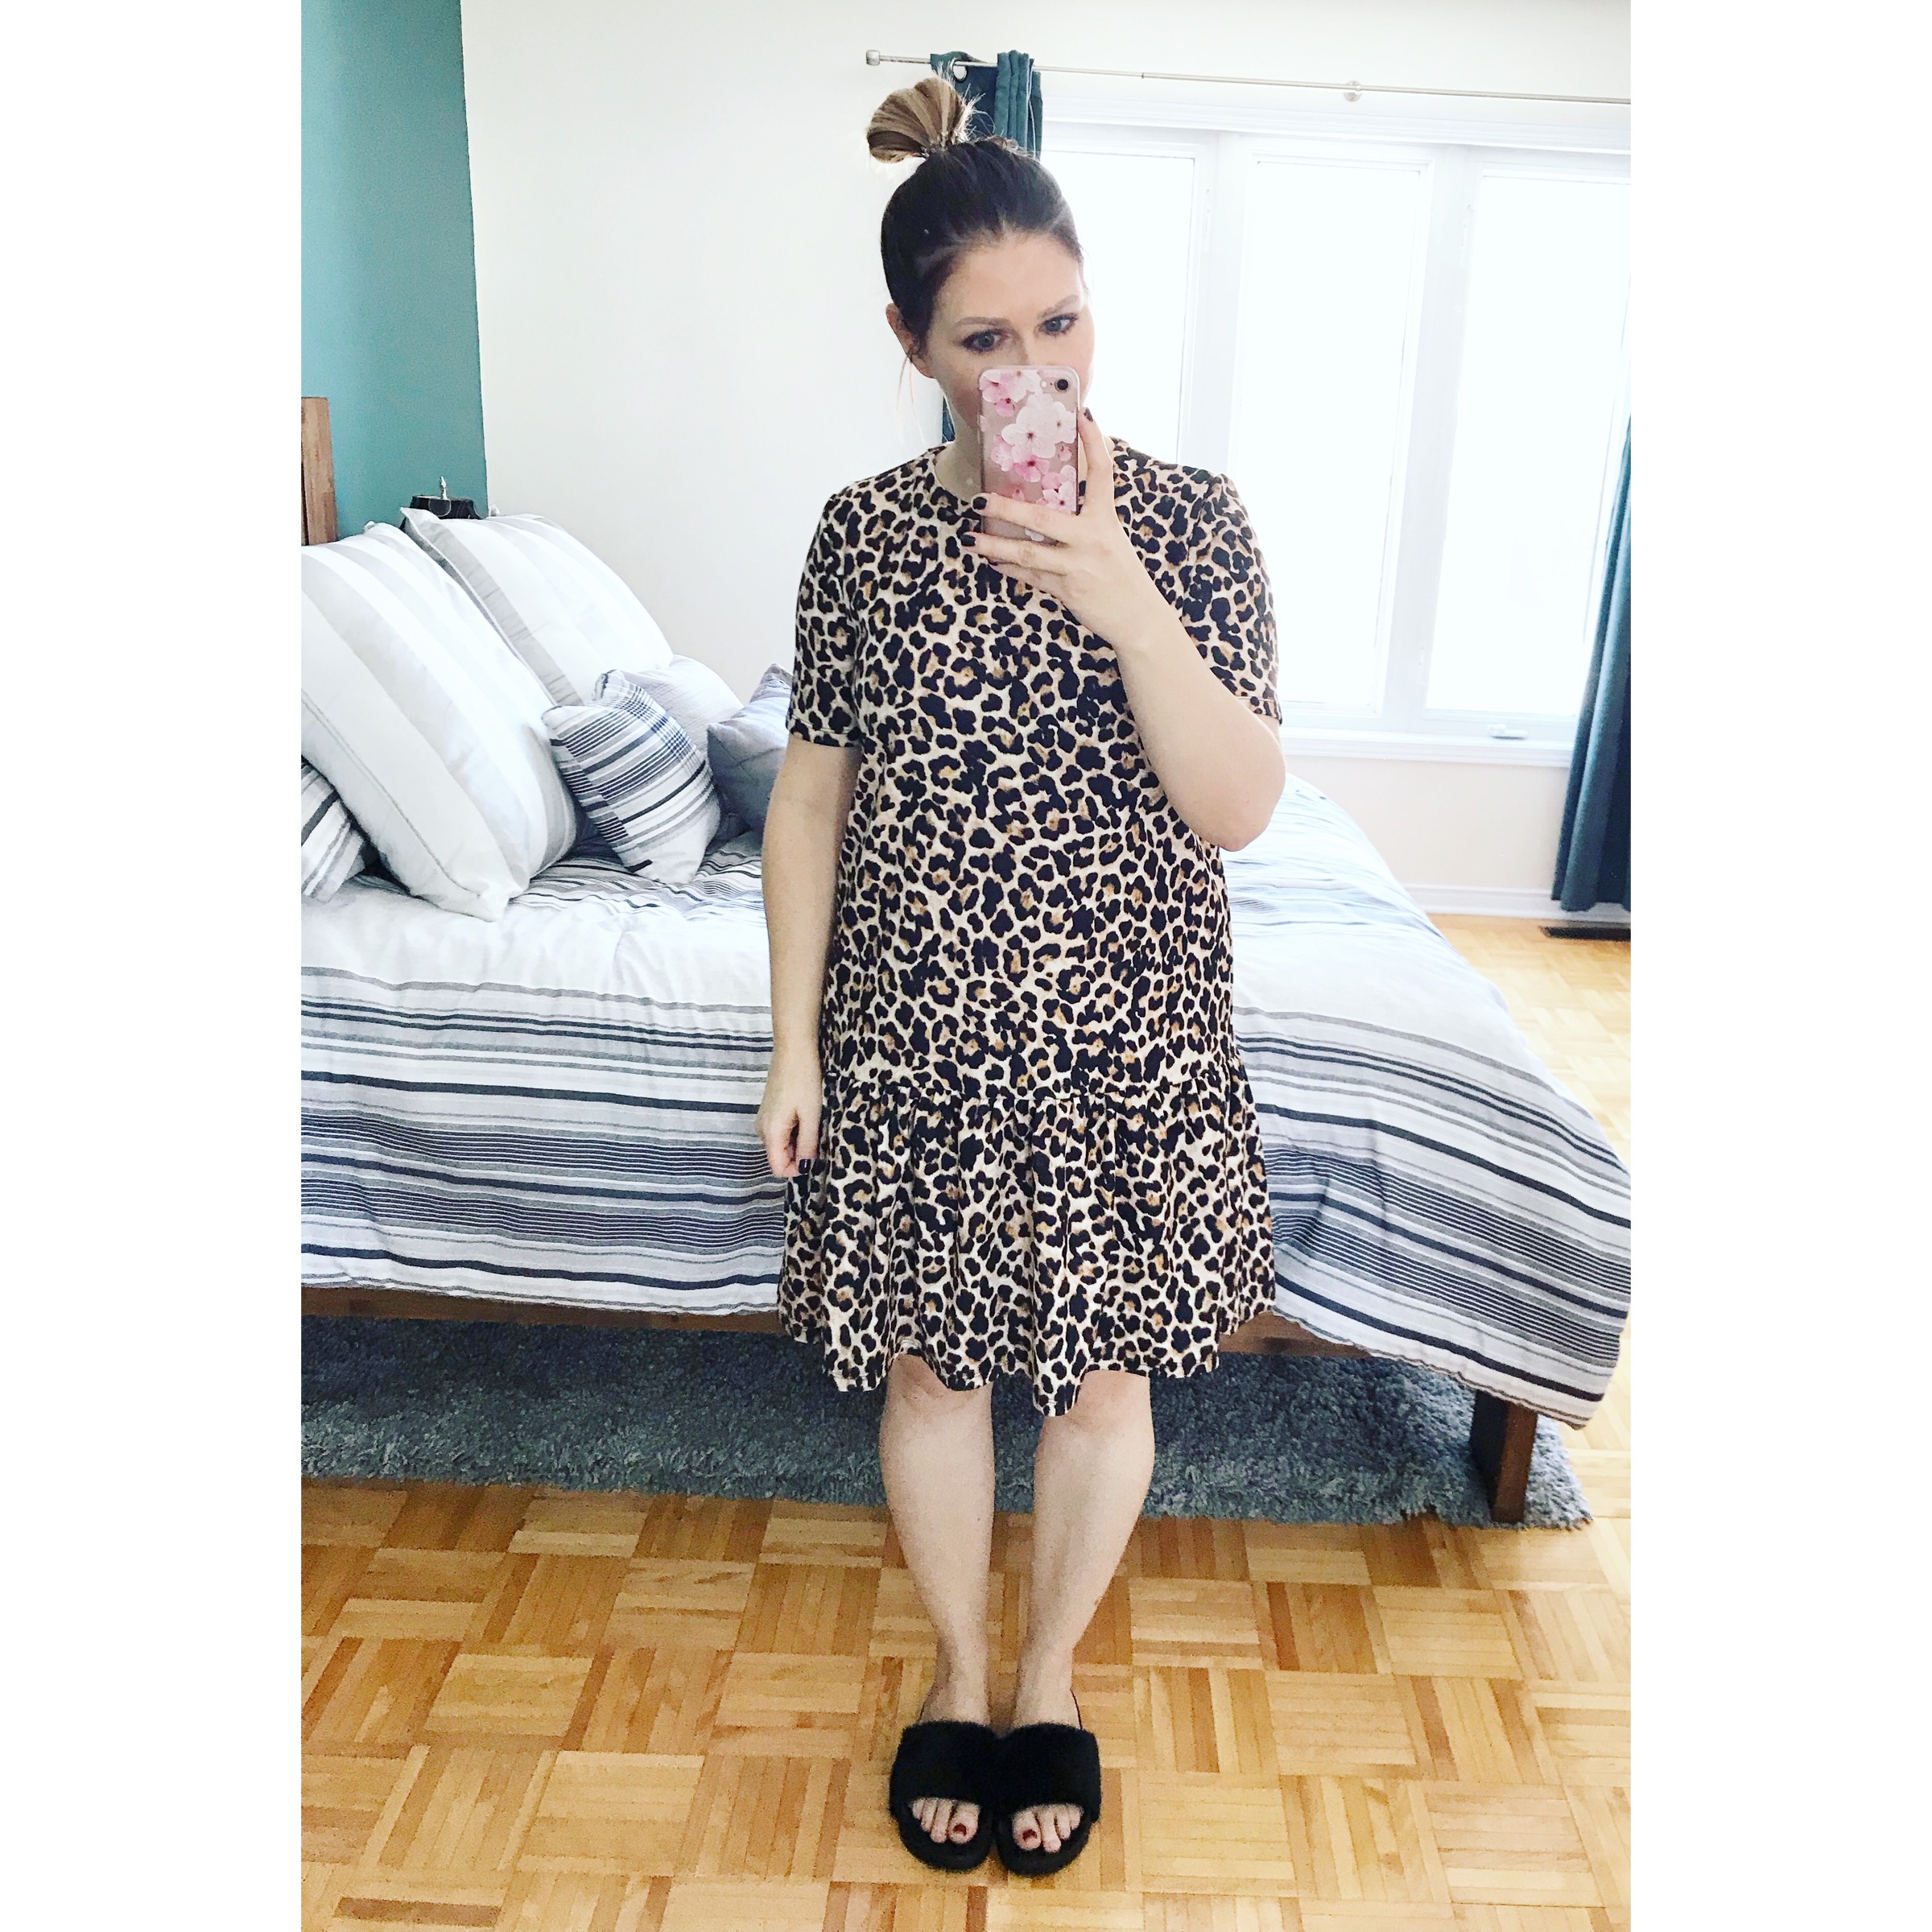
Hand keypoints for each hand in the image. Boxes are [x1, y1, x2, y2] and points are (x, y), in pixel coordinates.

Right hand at [757, 1048, 822, 1178]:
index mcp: (771, 1132)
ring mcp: (764, 1118)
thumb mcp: (811, 1115)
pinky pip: (781, 1131)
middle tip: (818, 1135)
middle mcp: (762, 1129)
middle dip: (800, 1154)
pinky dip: (795, 1129)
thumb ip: (808, 1144)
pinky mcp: (769, 1109)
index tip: (816, 1157)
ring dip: (799, 1141)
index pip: (779, 1168)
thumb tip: (806, 1168)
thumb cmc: (804, 1080)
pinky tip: (806, 1114)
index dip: (799, 1170)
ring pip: (781, 1144)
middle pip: (780, 1157)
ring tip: (813, 1122)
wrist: (793, 1049)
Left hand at [965, 413, 1165, 644]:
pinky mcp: (1068, 590)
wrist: (1139, 618)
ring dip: (996, 546)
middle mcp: (1092, 539)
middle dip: (1007, 509)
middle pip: (1043, 518)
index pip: (1103, 472)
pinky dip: (1010, 568)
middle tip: (980, 500)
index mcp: (1107, 520)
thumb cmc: (1123, 577)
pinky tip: (993, 561)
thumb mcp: (1112, 540)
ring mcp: (1078, 566)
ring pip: (1029, 553)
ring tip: (972, 539)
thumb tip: (1056, 501)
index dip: (1094, 441)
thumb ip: (1088, 520)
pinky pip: (1031, 576)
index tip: (1082, 414)